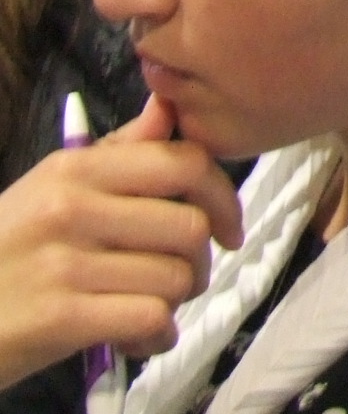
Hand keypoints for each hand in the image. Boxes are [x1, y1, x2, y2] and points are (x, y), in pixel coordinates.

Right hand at [0, 96, 241, 387]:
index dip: (221, 196)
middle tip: (182, 278)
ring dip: (175, 303)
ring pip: (175, 277)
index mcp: (76, 168)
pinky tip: (136, 340)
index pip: (184, 163)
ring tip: (147, 309)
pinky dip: (154, 337)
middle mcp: (72, 207)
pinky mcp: (59, 317)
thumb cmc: (3, 251)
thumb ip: (118, 151)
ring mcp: (65, 262)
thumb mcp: (49, 188)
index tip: (226, 226)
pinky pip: (149, 318)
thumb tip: (169, 106)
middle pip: (189, 226)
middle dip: (201, 261)